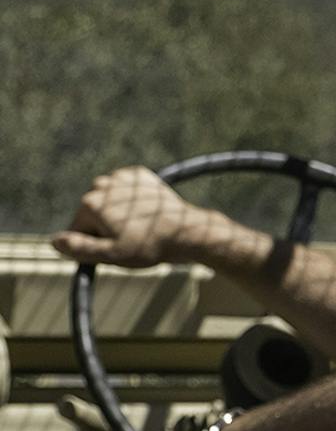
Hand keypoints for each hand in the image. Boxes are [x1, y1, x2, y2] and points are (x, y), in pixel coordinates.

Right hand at [51, 167, 206, 267]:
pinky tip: (146, 212)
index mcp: (90, 203)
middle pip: (94, 213)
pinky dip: (133, 200)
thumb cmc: (149, 246)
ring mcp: (122, 176)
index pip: (79, 229)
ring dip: (119, 213)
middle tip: (132, 238)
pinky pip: (126, 191)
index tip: (118, 248)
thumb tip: (53, 242)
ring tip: (141, 226)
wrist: (186, 230)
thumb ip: (79, 248)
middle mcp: (101, 184)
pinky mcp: (139, 174)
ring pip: (110, 202)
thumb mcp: (111, 255)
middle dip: (107, 227)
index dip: (96, 243)